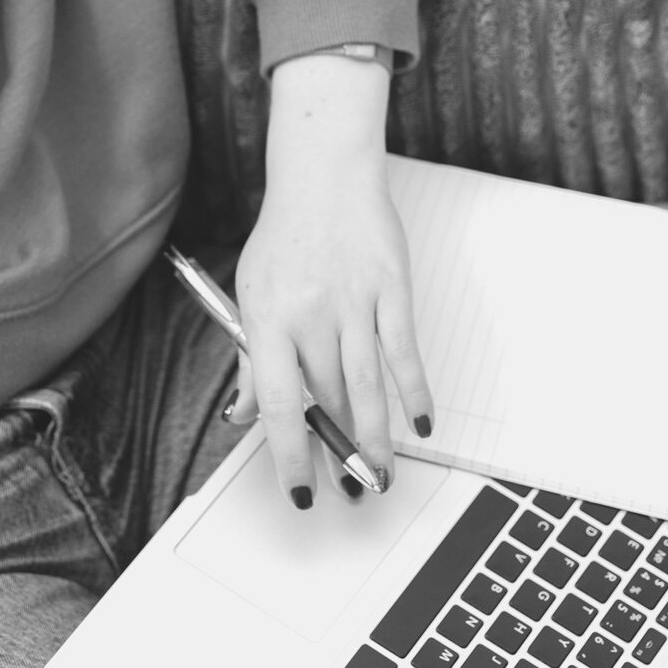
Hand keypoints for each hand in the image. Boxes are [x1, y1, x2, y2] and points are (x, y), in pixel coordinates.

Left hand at [230, 52, 432, 504]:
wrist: (323, 175)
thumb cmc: (286, 239)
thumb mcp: (252, 297)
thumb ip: (252, 360)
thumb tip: (245, 416)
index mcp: (268, 321)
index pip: (279, 405)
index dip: (289, 456)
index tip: (300, 492)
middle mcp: (310, 315)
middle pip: (330, 401)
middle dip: (340, 454)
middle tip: (350, 489)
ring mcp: (354, 302)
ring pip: (369, 387)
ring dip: (378, 438)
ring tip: (381, 475)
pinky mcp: (391, 290)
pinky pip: (404, 353)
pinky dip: (415, 393)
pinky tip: (421, 424)